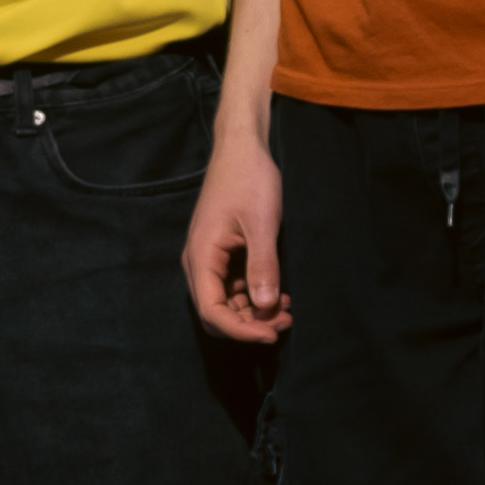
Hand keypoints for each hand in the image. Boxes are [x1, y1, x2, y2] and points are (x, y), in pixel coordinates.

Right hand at [186, 134, 288, 346]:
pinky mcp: (221, 256)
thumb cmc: (249, 180)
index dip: (240, 330)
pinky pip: (231, 289)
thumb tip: (266, 306)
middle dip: (248, 325)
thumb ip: (262, 266)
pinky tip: (277, 295)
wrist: (241, 150)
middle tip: (284, 322)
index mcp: (201, 257)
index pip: (212, 311)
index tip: (272, 333)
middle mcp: (198, 264)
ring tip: (286, 310)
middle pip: (215, 313)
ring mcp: (208, 260)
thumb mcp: (261, 224)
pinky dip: (252, 298)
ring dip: (252, 314)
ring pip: (224, 304)